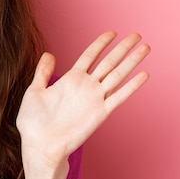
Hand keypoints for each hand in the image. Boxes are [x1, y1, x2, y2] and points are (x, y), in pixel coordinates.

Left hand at [16, 31, 150, 170]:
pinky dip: (131, 86)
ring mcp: (94, 99)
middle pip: (108, 62)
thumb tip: (49, 53)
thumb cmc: (33, 122)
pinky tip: (144, 75)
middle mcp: (85, 87)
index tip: (112, 33)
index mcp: (70, 80)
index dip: (100, 44)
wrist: (39, 145)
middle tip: (137, 35)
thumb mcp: (34, 91)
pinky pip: (119, 97)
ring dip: (132, 62)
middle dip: (123, 49)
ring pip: (117, 75)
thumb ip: (42, 72)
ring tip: (146, 47)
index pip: (89, 56)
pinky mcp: (100, 113)